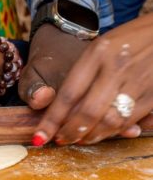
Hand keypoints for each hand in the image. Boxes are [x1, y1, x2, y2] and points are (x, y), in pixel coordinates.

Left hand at [33, 13, 152, 145]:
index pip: (69, 94)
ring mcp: (139, 81)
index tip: (39, 137)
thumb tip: (50, 104)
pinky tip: (103, 133)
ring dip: (91, 136)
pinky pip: (131, 122)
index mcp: (98, 53)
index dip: (52, 120)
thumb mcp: (100, 47)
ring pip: (110, 122)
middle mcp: (117, 68)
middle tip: (60, 140)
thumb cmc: (128, 39)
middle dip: (70, 132)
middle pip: (88, 112)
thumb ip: (79, 74)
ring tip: (79, 139)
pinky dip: (114, 132)